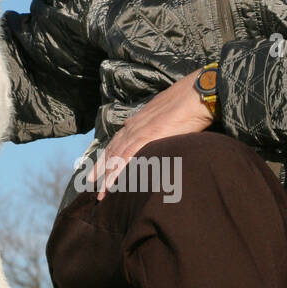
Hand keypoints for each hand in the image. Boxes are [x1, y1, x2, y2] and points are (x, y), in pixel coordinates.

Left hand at [89, 71, 213, 199]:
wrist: (197, 94)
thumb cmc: (190, 102)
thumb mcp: (169, 114)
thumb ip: (160, 124)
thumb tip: (160, 131)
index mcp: (139, 119)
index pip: (118, 140)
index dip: (108, 154)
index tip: (101, 166)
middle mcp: (133, 125)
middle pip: (111, 150)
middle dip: (100, 168)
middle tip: (90, 183)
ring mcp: (138, 131)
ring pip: (115, 157)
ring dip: (106, 176)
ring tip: (100, 193)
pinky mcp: (146, 137)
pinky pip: (125, 158)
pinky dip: (116, 173)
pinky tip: (110, 185)